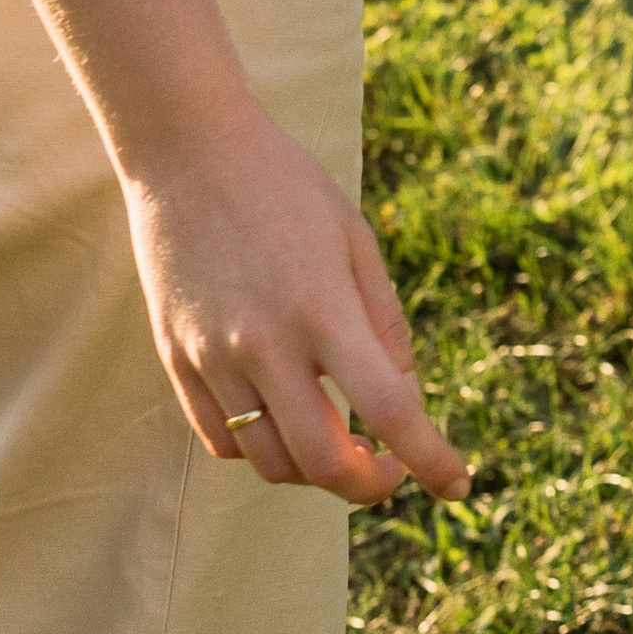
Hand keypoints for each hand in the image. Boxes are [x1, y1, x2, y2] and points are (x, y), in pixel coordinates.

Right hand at [120, 98, 470, 507]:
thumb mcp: (354, 238)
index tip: (457, 484)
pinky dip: (261, 450)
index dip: (431, 461)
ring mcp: (214, 355)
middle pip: (325, 463)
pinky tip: (283, 422)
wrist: (186, 147)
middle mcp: (266, 342)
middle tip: (390, 471)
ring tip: (338, 442)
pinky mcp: (175, 358)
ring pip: (270, 463)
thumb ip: (385, 323)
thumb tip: (406, 398)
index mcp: (323, 307)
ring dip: (314, 472)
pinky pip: (221, 440)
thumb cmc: (285, 184)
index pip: (389, 410)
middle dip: (370, 487)